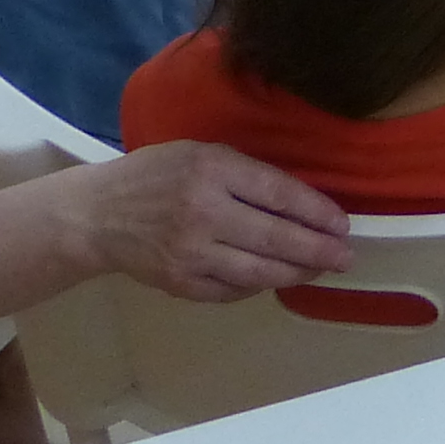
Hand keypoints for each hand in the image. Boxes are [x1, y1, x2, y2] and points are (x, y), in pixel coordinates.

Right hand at [68, 141, 354, 299]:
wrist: (97, 215)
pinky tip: (278, 278)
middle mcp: (204, 213)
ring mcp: (192, 254)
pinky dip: (260, 285)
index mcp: (212, 170)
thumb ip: (245, 173)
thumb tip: (298, 201)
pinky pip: (233, 290)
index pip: (278, 193)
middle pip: (276, 237)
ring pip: (260, 270)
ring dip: (297, 272)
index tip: (342, 223)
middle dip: (318, 249)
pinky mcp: (182, 284)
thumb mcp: (200, 153)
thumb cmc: (155, 174)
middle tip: (347, 256)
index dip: (316, 211)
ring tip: (321, 269)